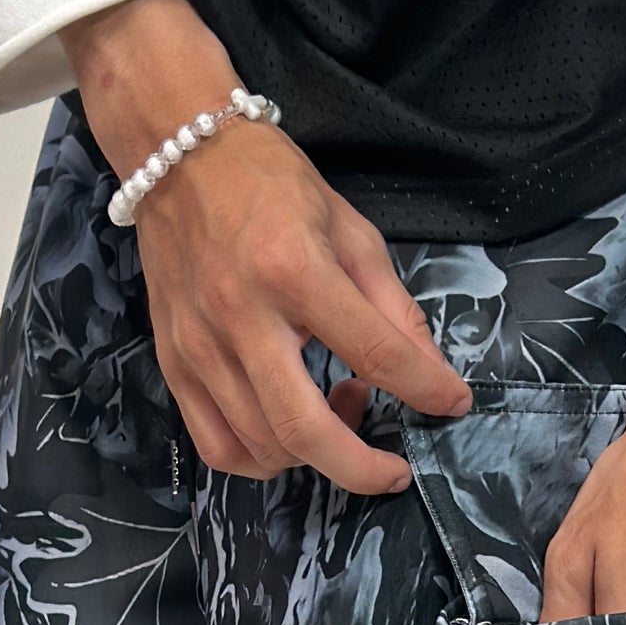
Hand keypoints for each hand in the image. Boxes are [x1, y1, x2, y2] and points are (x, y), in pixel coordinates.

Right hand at [65, 0, 468, 492]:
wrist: (176, 153)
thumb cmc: (269, 184)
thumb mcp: (350, 230)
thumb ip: (393, 308)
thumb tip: (434, 376)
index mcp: (294, 270)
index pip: (375, 353)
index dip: (426, 390)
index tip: (452, 404)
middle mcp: (240, 316)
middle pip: (304, 429)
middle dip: (361, 469)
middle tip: (393, 470)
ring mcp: (199, 346)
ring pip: (263, 447)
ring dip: (315, 454)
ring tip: (337, 411)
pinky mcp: (173, 363)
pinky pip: (218, 445)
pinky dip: (262, 459)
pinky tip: (288, 435)